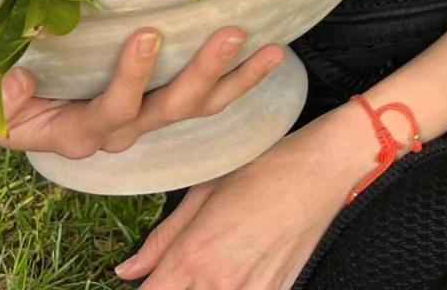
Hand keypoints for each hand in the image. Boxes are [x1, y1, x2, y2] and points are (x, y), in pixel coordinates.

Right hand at [0, 26, 285, 157]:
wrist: (19, 113)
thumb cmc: (0, 105)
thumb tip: (17, 84)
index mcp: (80, 132)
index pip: (111, 109)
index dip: (131, 78)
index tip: (147, 34)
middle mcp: (123, 129)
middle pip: (170, 108)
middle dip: (203, 71)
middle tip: (229, 32)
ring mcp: (151, 116)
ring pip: (198, 103)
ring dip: (235, 76)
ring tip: (268, 45)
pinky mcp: (168, 100)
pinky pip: (212, 96)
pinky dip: (243, 78)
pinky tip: (274, 53)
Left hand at [111, 111, 360, 288]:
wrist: (320, 170)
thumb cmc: (260, 169)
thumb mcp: (203, 190)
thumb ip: (163, 238)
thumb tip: (127, 271)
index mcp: (195, 254)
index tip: (137, 284)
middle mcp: (220, 284)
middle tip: (171, 277)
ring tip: (205, 270)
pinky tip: (229, 274)